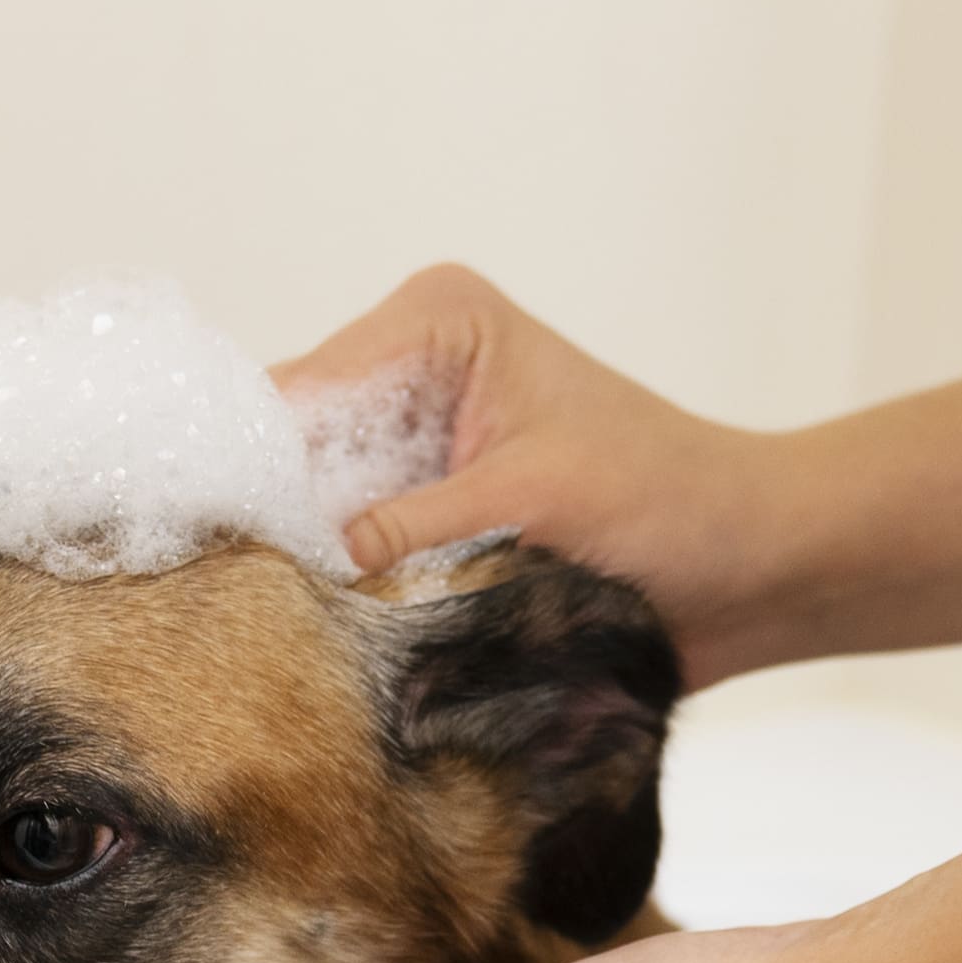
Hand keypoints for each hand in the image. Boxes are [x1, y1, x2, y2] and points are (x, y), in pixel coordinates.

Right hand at [276, 266, 823, 689]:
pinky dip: (346, 598)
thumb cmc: (671, 501)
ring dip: (306, 570)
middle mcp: (412, 371)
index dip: (252, 469)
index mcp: (434, 322)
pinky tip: (318, 640)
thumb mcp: (530, 501)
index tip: (209, 547)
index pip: (302, 389)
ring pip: (316, 512)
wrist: (752, 565)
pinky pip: (359, 558)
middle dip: (272, 523)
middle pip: (293, 451)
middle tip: (228, 602)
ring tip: (267, 630)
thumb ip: (409, 528)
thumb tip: (297, 571)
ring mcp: (419, 449)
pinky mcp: (434, 516)